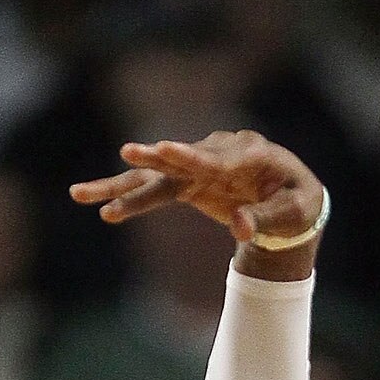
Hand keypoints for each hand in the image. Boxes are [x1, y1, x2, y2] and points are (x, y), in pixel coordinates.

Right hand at [70, 128, 322, 244]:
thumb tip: (238, 229)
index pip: (215, 157)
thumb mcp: (295, 214)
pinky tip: (102, 207)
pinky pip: (155, 190)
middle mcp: (217, 153)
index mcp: (250, 154)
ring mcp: (199, 166)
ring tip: (80, 194)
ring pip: (156, 175)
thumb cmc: (298, 203)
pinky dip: (130, 199)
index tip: (164, 149)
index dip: (190, 156)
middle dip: (153, 160)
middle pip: (179, 161)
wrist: (292, 197)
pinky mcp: (189, 182)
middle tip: (128, 153)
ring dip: (121, 186)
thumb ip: (267, 220)